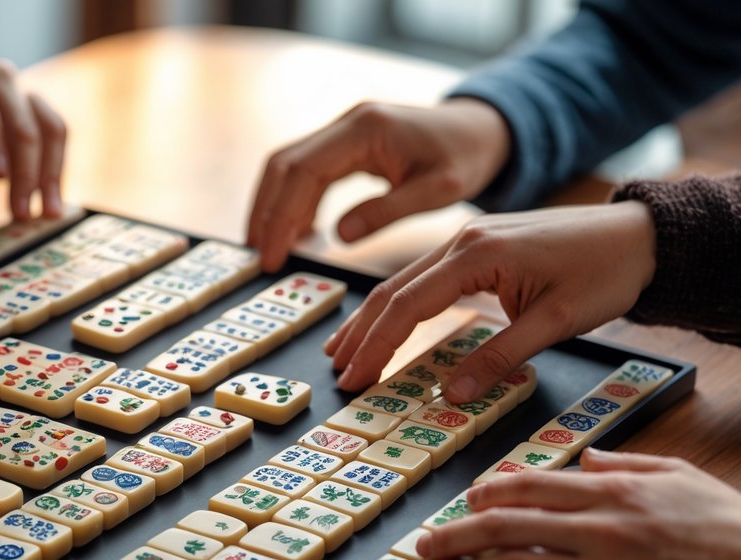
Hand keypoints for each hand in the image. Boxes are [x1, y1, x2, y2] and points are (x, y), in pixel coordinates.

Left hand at [0, 56, 65, 225]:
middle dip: (28, 173)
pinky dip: (52, 162)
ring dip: (52, 171)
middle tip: (23, 214)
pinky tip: (48, 195)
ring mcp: (16, 88)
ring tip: (49, 212)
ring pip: (50, 127)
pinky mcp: (25, 103)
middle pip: (26, 125)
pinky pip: (50, 130)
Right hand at [247, 98, 509, 271]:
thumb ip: (388, 211)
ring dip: (273, 207)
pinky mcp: (345, 142)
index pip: (303, 172)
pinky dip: (295, 202)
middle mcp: (346, 122)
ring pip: (287, 166)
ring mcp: (343, 129)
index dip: (280, 216)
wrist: (481, 129)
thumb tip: (338, 236)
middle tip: (259, 256)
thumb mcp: (438, 191)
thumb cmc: (466, 158)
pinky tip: (301, 233)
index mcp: (365, 130)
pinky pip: (306, 170)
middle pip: (283, 165)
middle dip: (265, 212)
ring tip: (271, 249)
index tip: (272, 256)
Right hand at [326, 202, 657, 400]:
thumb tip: (452, 394)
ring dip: (372, 319)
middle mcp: (461, 239)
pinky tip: (384, 322)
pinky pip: (423, 277)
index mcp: (476, 254)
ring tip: (344, 351)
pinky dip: (397, 305)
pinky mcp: (476, 245)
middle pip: (393, 290)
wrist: (640, 234)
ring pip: (402, 282)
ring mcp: (466, 238)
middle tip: (339, 373)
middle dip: (361, 334)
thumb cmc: (605, 272)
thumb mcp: (556, 321)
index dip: (377, 345)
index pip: (408, 305)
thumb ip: (501, 357)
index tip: (355, 378)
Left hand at [418, 450, 740, 559]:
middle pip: (506, 525)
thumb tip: (585, 459)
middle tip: (425, 542)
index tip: (462, 501)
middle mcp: (599, 528)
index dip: (485, 493)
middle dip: (456, 533)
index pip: (529, 485)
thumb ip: (626, 464)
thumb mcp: (680, 475)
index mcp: (612, 491)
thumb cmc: (730, 529)